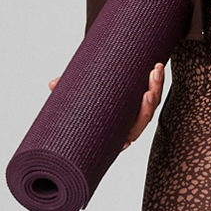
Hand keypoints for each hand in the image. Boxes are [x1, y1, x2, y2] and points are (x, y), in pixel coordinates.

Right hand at [47, 64, 165, 150]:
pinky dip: (157, 81)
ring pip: (151, 105)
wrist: (100, 77)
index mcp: (113, 129)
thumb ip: (66, 89)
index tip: (126, 141)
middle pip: (142, 122)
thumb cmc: (87, 92)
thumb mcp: (76, 91)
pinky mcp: (145, 96)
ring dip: (156, 88)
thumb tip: (53, 84)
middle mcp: (127, 123)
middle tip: (147, 93)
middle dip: (147, 109)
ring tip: (155, 71)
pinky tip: (158, 69)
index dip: (126, 140)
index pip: (122, 139)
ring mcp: (138, 110)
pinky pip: (155, 92)